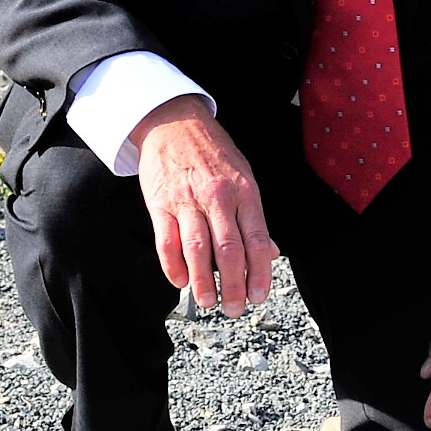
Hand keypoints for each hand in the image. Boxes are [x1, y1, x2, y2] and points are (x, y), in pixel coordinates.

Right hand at [134, 96, 276, 317]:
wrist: (173, 121)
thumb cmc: (212, 152)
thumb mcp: (243, 176)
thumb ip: (253, 217)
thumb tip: (269, 254)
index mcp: (244, 191)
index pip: (257, 240)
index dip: (260, 273)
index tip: (260, 296)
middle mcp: (217, 196)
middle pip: (228, 250)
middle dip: (234, 286)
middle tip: (235, 308)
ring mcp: (187, 200)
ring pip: (197, 249)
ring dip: (204, 282)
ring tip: (209, 301)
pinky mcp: (160, 203)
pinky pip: (166, 242)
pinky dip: (173, 267)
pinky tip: (181, 282)